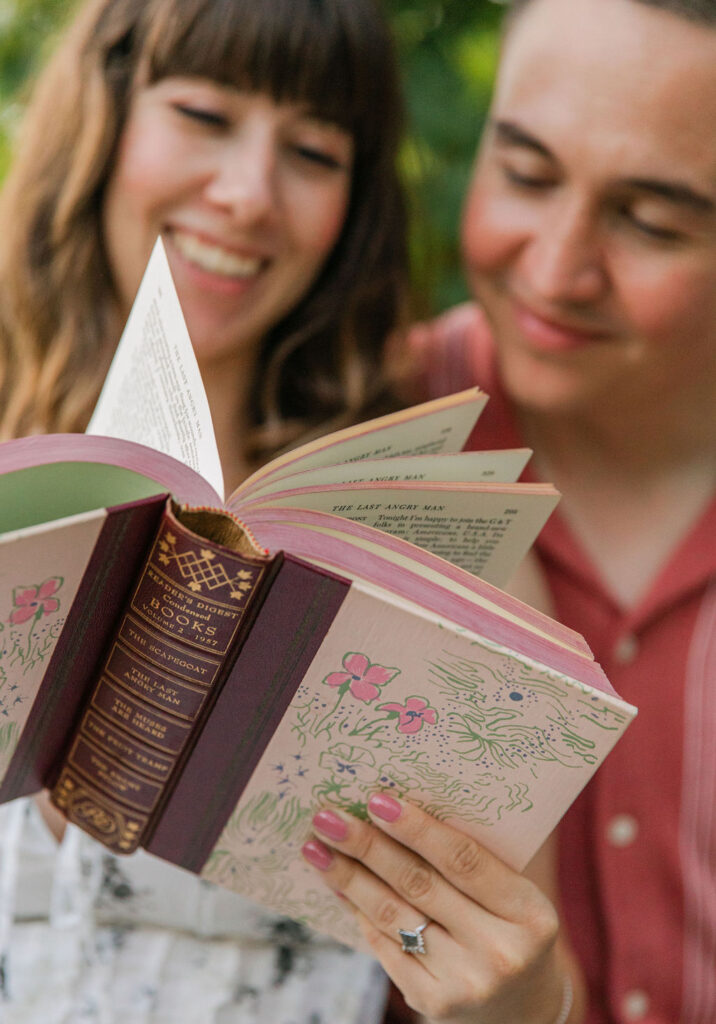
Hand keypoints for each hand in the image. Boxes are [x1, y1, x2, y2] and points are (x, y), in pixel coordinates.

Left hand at [302, 793, 568, 1023]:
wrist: (520, 1004)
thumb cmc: (508, 926)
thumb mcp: (510, 894)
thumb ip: (468, 861)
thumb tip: (390, 812)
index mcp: (529, 913)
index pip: (463, 859)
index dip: (417, 828)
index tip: (376, 799)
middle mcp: (500, 953)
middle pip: (419, 885)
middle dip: (367, 847)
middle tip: (329, 818)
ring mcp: (466, 983)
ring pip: (394, 916)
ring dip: (349, 878)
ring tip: (317, 848)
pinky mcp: (433, 1002)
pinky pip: (386, 945)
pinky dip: (359, 911)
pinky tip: (337, 886)